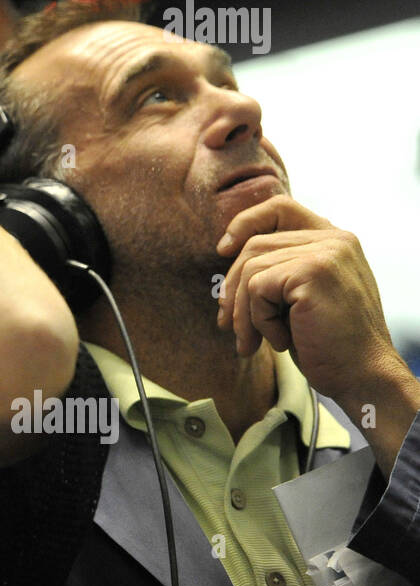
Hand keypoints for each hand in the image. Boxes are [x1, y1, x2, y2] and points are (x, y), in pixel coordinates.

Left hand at [216, 195, 398, 402]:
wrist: (362, 377)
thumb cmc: (328, 343)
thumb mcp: (300, 295)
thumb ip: (279, 267)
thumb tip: (224, 251)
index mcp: (334, 240)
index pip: (280, 208)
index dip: (245, 223)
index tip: (223, 250)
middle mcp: (334, 239)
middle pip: (255, 245)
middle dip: (232, 288)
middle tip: (227, 324)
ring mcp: (326, 252)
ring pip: (251, 269)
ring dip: (243, 312)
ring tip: (252, 342)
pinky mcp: (313, 271)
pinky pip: (257, 288)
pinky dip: (258, 320)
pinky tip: (281, 342)